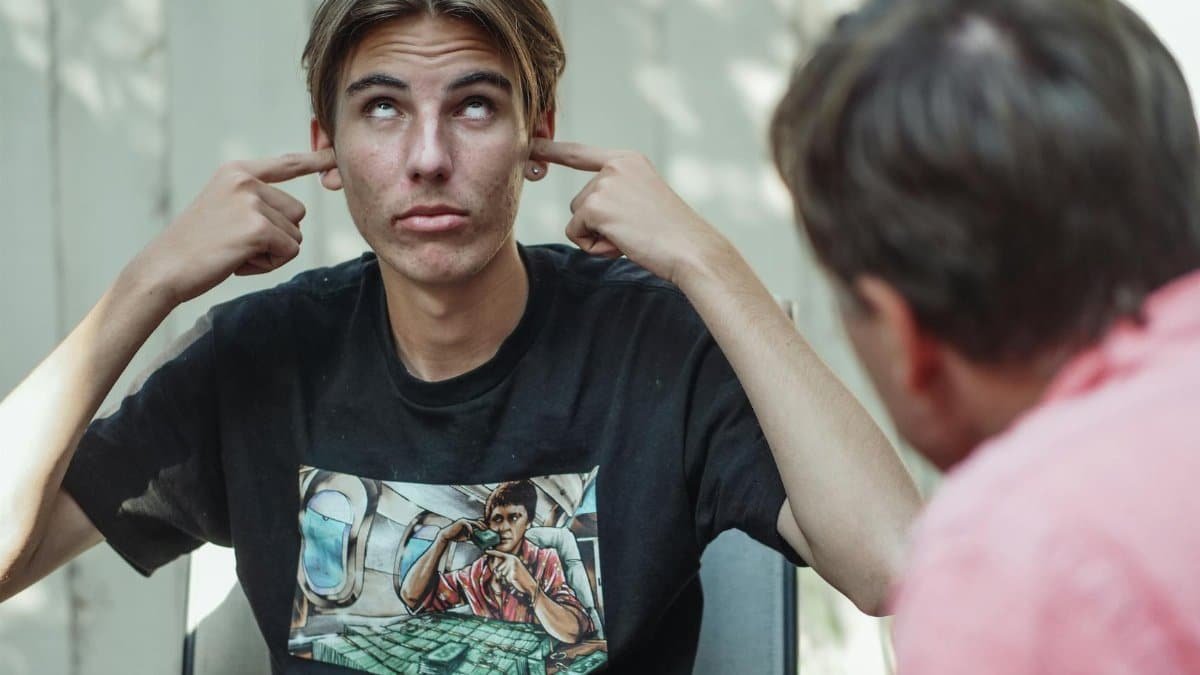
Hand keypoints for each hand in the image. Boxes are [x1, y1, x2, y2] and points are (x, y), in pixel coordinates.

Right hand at [128, 149, 336, 306]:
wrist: (163, 268)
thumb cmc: (195, 246)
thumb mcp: (224, 209)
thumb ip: (255, 202)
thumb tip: (296, 214)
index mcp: (236, 172)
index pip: (285, 164)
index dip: (314, 160)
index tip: (335, 154)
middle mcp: (246, 181)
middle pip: (297, 213)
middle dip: (277, 236)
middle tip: (236, 243)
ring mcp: (251, 202)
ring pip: (295, 235)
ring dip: (271, 252)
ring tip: (234, 251)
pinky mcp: (258, 228)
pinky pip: (289, 251)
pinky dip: (268, 265)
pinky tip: (238, 262)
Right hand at [439, 519, 486, 543]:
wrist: (447, 536)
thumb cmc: (456, 536)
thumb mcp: (466, 537)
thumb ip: (472, 537)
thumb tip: (478, 540)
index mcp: (468, 524)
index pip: (477, 523)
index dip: (483, 525)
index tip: (487, 530)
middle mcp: (467, 521)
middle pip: (477, 521)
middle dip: (483, 525)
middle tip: (487, 529)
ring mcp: (464, 521)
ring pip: (474, 522)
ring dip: (479, 526)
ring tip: (483, 530)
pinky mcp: (461, 522)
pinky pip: (468, 525)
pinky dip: (471, 529)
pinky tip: (472, 533)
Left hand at [484, 550, 538, 598]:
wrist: (530, 585)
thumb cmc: (521, 578)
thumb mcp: (513, 568)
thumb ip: (505, 566)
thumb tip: (495, 570)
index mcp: (512, 557)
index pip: (500, 554)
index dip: (492, 552)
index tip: (486, 551)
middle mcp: (511, 560)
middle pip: (497, 569)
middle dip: (500, 575)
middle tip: (509, 577)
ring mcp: (511, 567)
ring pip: (499, 575)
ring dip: (503, 579)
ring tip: (512, 579)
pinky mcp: (511, 574)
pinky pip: (503, 580)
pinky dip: (506, 583)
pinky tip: (513, 582)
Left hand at [531, 139, 733, 286]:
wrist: (690, 249)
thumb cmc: (673, 235)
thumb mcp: (644, 201)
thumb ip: (616, 195)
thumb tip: (585, 209)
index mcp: (629, 160)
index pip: (581, 154)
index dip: (553, 151)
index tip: (531, 144)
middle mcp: (615, 165)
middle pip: (579, 202)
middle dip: (599, 225)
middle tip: (636, 230)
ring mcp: (604, 184)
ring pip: (577, 219)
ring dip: (598, 237)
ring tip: (633, 236)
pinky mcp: (595, 205)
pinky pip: (576, 234)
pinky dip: (595, 247)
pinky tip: (624, 244)